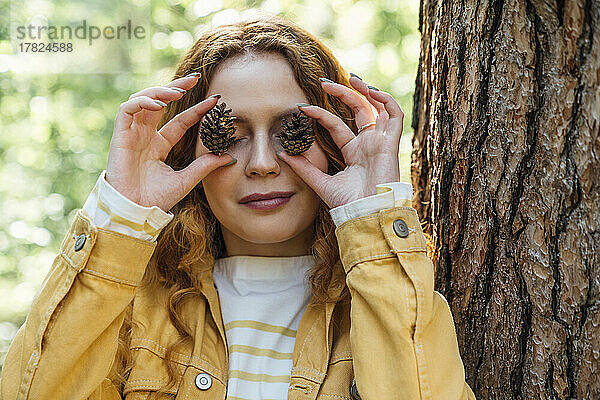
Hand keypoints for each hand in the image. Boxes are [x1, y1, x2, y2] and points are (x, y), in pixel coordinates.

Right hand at [106, 74, 234, 212]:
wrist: (135, 212)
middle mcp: (145, 136)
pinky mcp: (119, 136)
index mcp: (159, 145)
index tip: (214, 101)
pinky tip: (159, 103)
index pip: (180, 121)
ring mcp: (132, 135)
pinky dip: (142, 101)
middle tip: (195, 79)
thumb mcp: (187, 179)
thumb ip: (205, 166)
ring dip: (160, 91)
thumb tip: (228, 156)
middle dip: (176, 87)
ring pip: (142, 100)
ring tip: (178, 92)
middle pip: (159, 102)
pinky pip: (127, 109)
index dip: (196, 110)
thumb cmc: (156, 199)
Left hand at [276, 75, 402, 208]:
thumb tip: (283, 153)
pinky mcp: (390, 144)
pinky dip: (386, 100)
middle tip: (325, 83)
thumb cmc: (348, 204)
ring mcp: (380, 143)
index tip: (301, 108)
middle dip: (343, 93)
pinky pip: (395, 115)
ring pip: (377, 108)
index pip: (336, 125)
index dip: (320, 114)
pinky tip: (370, 91)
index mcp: (353, 152)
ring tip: (351, 79)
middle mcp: (368, 144)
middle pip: (358, 110)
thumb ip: (304, 168)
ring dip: (365, 91)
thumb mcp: (321, 182)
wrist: (366, 215)